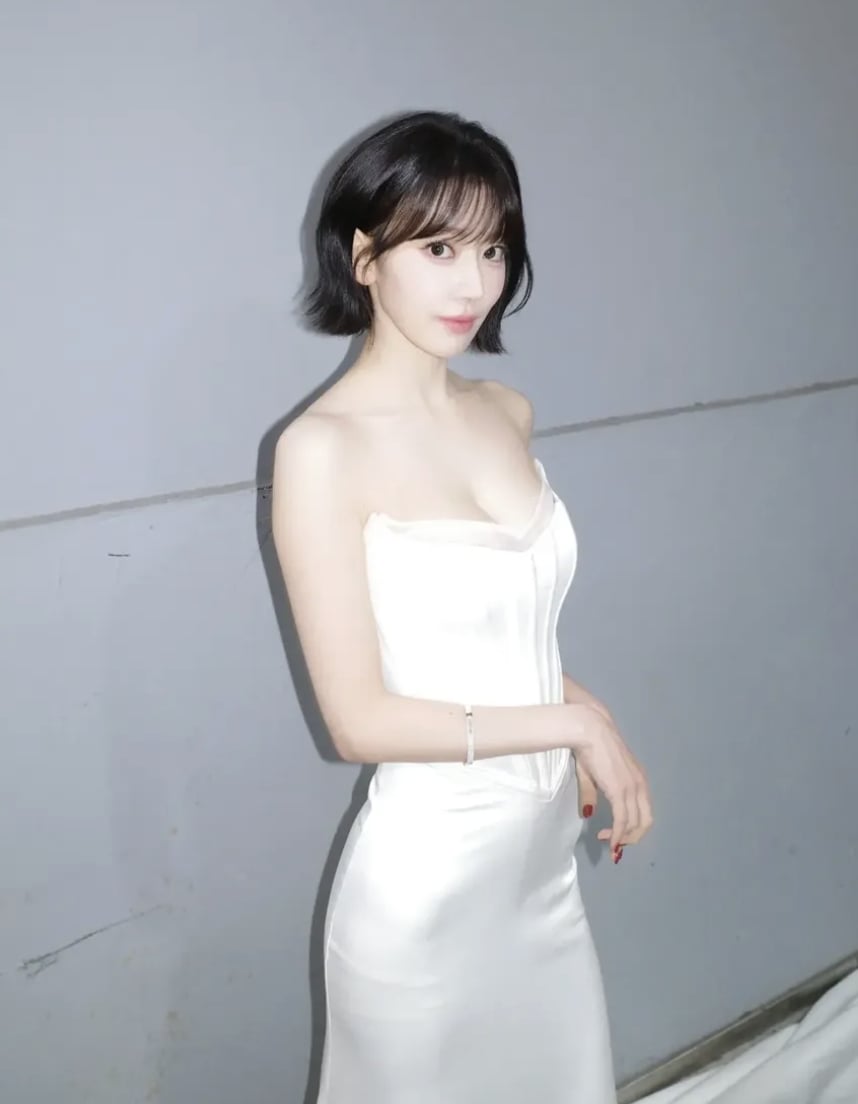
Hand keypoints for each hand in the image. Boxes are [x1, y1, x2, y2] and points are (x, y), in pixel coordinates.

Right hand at [573, 706, 652, 858]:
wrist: (589, 730)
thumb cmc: (590, 747)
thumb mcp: (592, 775)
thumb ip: (592, 794)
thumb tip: (588, 813)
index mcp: (638, 780)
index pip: (644, 811)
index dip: (634, 828)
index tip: (617, 836)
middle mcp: (640, 785)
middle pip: (645, 822)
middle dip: (631, 838)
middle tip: (615, 844)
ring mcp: (632, 788)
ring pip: (635, 824)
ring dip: (622, 838)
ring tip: (608, 843)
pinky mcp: (620, 790)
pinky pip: (623, 820)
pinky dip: (618, 834)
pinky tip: (610, 841)